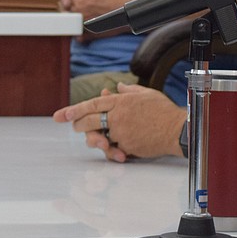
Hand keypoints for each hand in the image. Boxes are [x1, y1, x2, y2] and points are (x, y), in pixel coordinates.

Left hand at [52, 83, 184, 161]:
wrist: (177, 129)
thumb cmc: (164, 111)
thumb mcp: (146, 94)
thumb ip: (129, 91)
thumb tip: (118, 87)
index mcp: (121, 101)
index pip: (92, 104)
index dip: (74, 110)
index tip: (60, 115)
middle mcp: (118, 116)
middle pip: (89, 121)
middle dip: (79, 125)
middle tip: (75, 126)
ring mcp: (121, 133)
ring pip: (99, 137)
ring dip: (97, 139)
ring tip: (100, 141)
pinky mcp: (127, 147)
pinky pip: (113, 149)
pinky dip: (113, 149)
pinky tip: (116, 150)